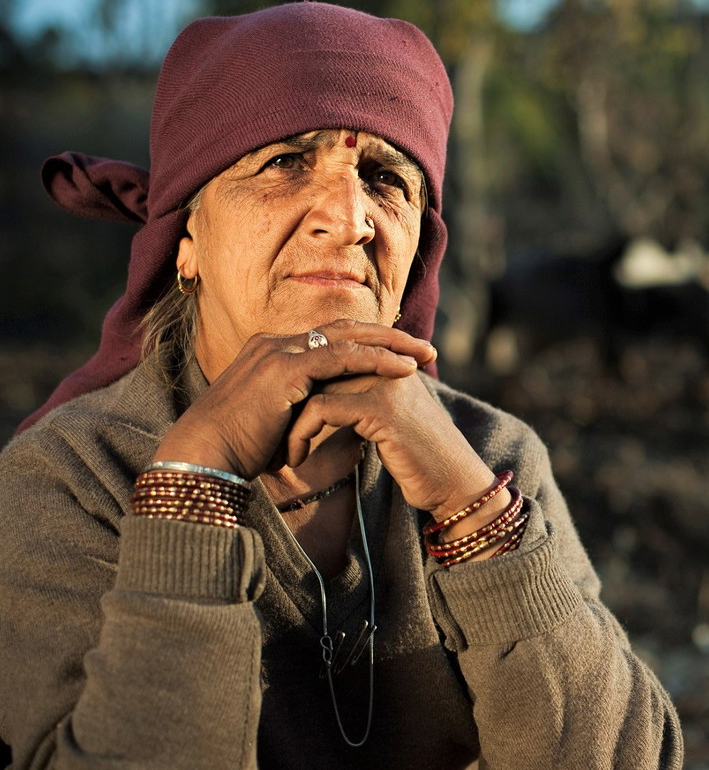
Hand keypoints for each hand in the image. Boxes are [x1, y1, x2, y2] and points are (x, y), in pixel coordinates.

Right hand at [153, 320, 434, 479]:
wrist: (203, 458)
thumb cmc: (236, 451)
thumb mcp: (276, 422)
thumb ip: (301, 410)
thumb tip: (329, 420)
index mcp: (272, 352)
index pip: (330, 337)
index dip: (368, 342)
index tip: (403, 352)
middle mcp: (276, 344)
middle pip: (344, 329)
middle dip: (389, 336)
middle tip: (425, 347)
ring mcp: (279, 352)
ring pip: (348, 338)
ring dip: (392, 344)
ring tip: (426, 355)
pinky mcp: (285, 369)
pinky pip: (342, 358)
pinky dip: (377, 360)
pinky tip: (404, 369)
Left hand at [285, 368, 496, 516]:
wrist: (455, 483)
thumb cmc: (422, 460)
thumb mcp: (388, 423)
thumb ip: (360, 404)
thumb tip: (320, 404)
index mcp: (389, 362)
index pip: (330, 358)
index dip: (301, 388)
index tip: (280, 420)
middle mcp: (388, 363)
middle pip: (318, 368)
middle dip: (289, 403)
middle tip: (270, 433)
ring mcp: (384, 382)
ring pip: (313, 387)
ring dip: (289, 424)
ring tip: (282, 453)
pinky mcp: (381, 407)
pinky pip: (321, 410)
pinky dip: (300, 435)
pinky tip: (296, 461)